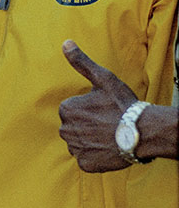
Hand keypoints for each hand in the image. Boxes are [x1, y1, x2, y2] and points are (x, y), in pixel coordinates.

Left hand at [59, 41, 136, 171]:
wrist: (142, 132)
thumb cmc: (123, 104)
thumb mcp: (103, 78)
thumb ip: (81, 62)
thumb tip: (65, 43)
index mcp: (67, 109)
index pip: (71, 110)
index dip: (88, 109)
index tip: (102, 109)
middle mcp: (65, 130)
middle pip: (73, 127)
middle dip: (86, 125)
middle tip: (107, 123)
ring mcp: (75, 148)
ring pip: (78, 143)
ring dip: (89, 140)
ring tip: (108, 135)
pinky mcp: (85, 164)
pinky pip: (85, 159)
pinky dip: (94, 155)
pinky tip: (107, 148)